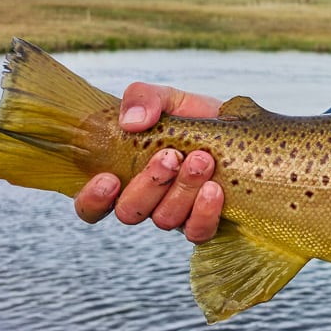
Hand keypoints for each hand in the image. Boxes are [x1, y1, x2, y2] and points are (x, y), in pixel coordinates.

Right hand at [73, 82, 224, 243]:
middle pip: (130, 212)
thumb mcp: (168, 99)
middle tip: (172, 155)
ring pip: (165, 220)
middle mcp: (147, 200)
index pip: (92, 204)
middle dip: (150, 184)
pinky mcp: (204, 222)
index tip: (109, 178)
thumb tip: (131, 121)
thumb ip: (143, 98)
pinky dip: (204, 212)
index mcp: (125, 175)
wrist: (238, 128)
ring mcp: (175, 214)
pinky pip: (197, 232)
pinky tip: (215, 188)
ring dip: (182, 189)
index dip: (93, 199)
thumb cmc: (195, 119)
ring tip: (202, 159)